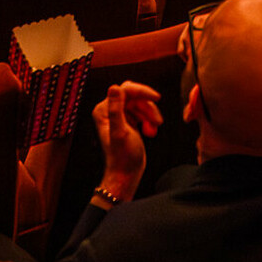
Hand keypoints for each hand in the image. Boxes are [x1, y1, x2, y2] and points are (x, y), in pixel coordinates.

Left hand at [93, 80, 161, 198]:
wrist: (126, 174)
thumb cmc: (122, 158)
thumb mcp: (121, 132)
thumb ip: (116, 109)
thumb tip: (114, 87)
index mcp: (104, 111)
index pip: (126, 90)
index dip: (143, 92)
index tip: (156, 98)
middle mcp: (109, 111)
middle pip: (135, 97)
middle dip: (148, 108)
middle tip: (157, 120)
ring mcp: (119, 116)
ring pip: (140, 104)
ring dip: (150, 115)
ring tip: (154, 128)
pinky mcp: (128, 122)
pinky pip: (142, 113)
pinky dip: (149, 120)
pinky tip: (151, 131)